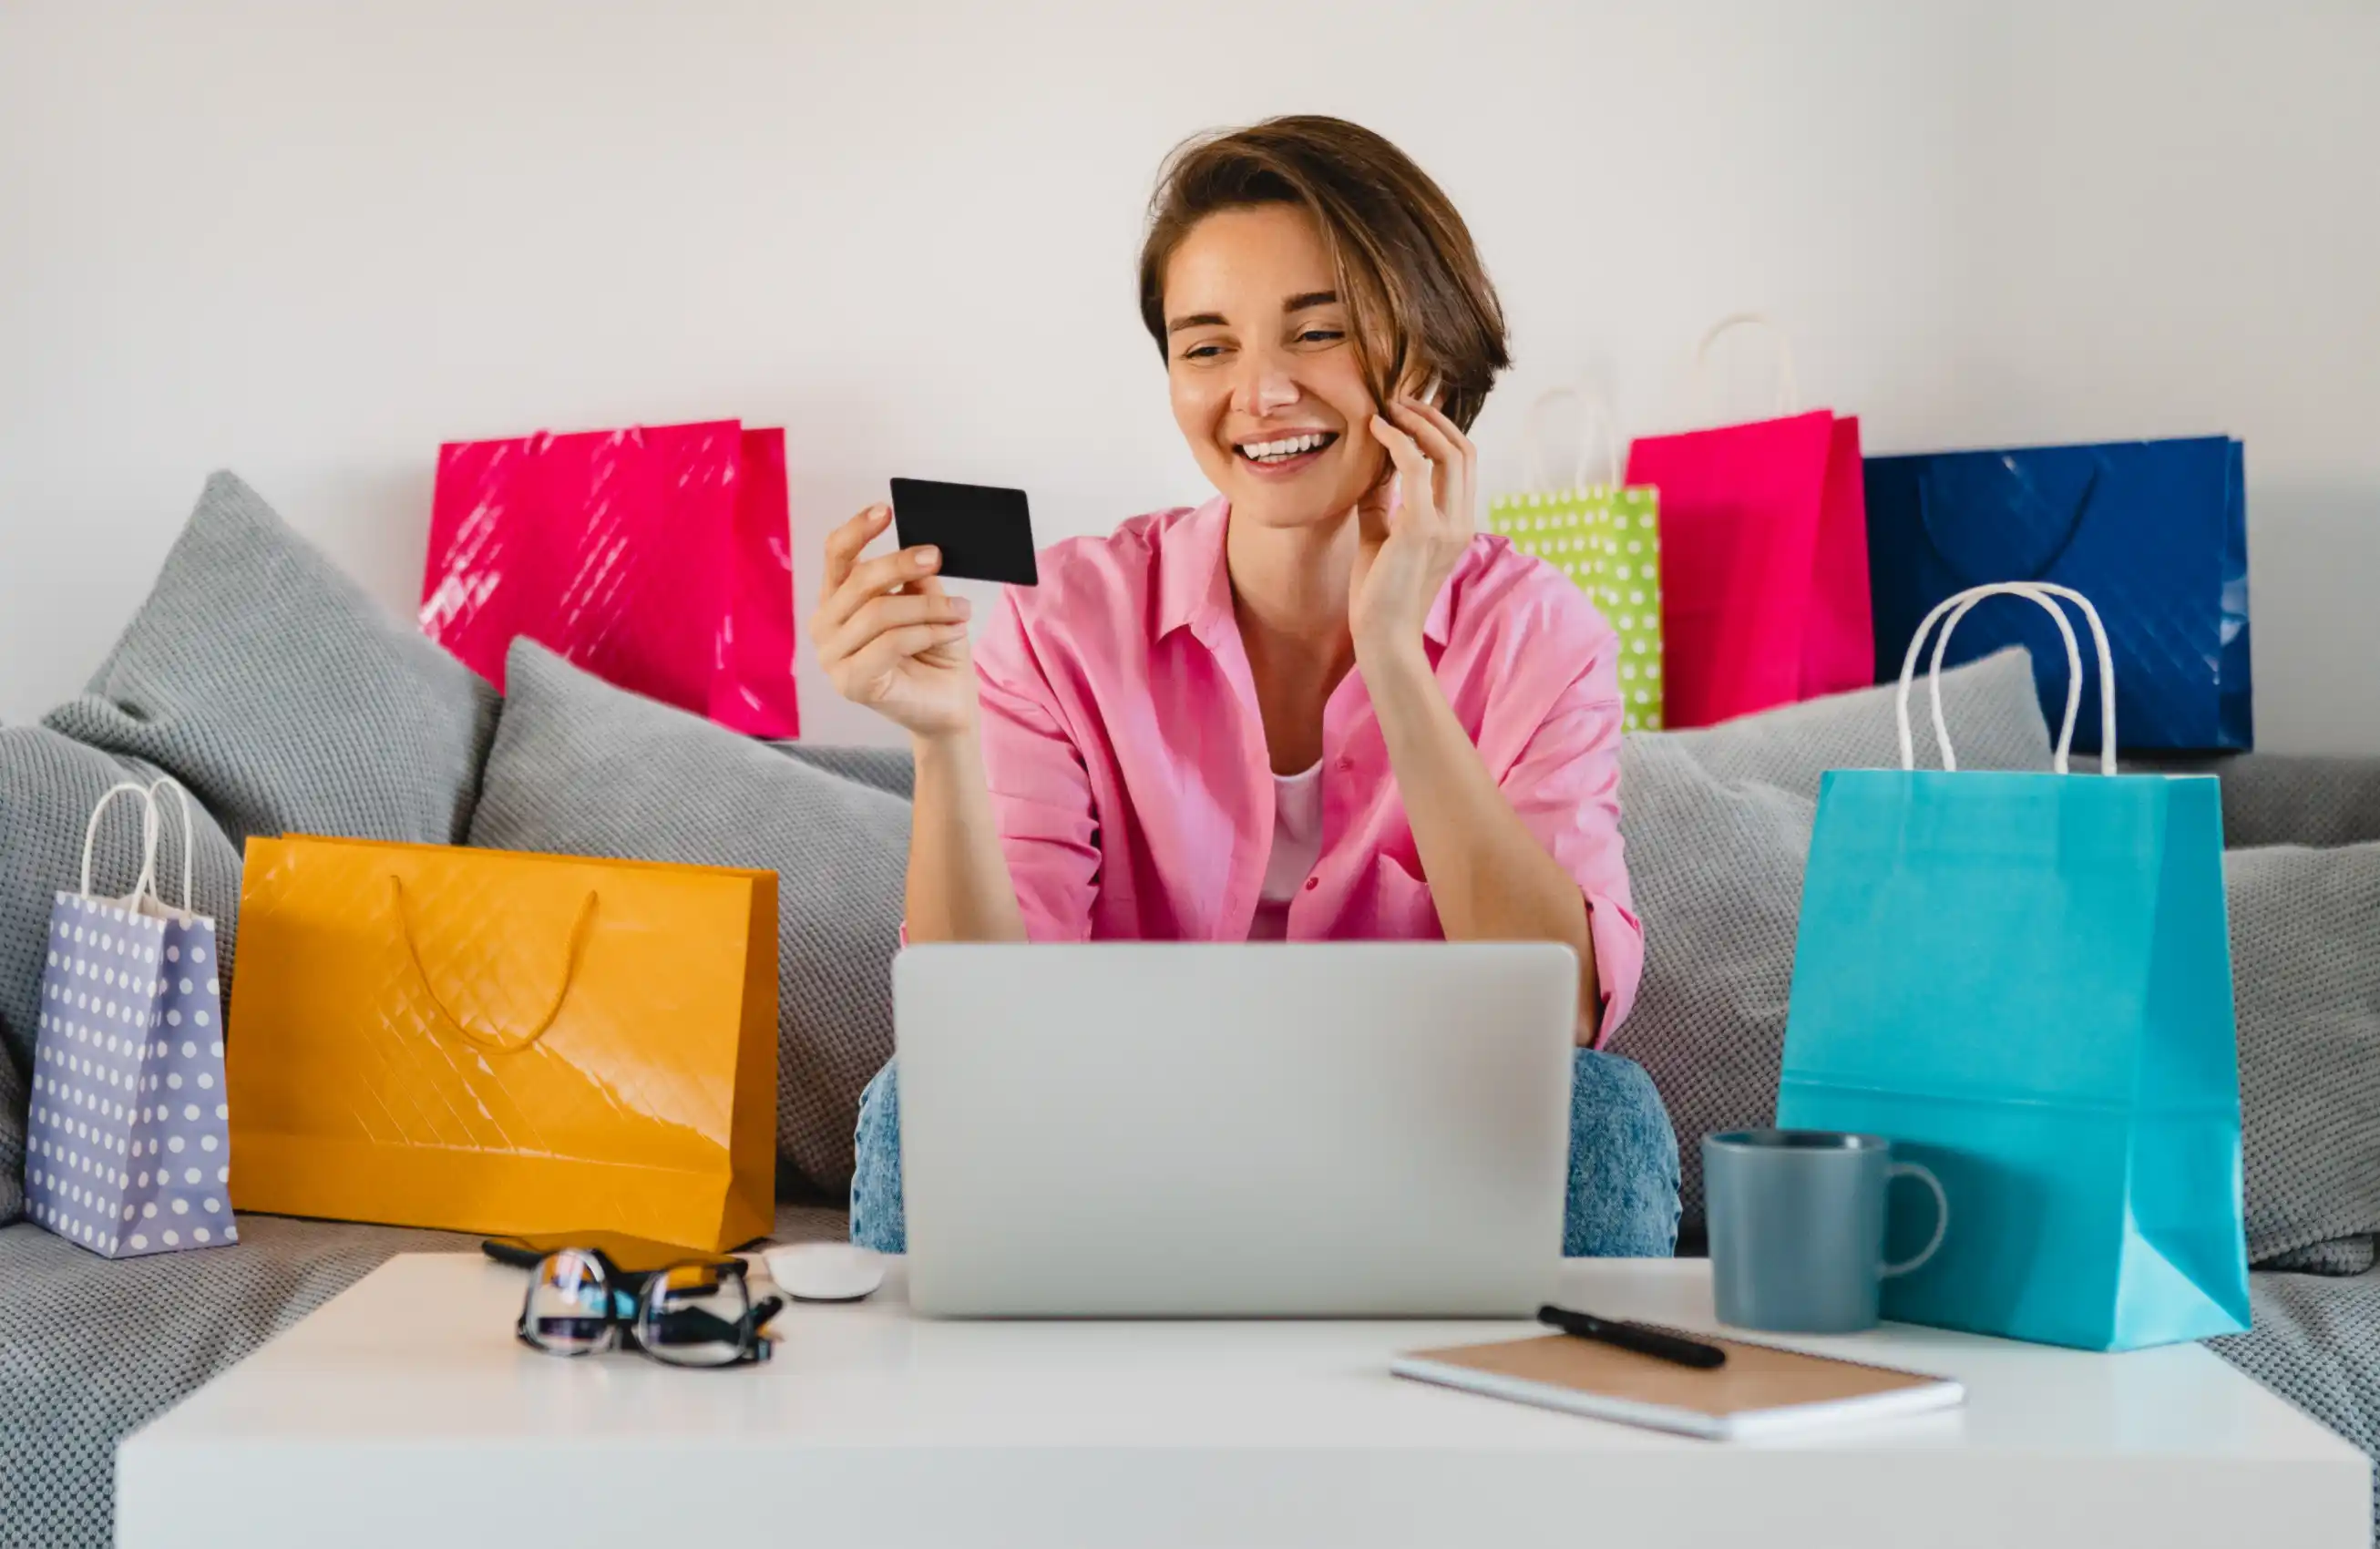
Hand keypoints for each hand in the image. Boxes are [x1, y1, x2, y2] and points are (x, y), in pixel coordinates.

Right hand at [810, 504, 977, 740]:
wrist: (948, 705)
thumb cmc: (934, 652)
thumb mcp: (927, 604)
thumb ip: (914, 579)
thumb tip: (921, 550)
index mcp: (837, 600)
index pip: (836, 555)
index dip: (857, 529)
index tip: (886, 510)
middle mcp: (825, 625)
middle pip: (859, 580)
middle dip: (902, 564)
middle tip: (937, 558)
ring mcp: (832, 657)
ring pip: (879, 612)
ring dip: (928, 607)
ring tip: (960, 610)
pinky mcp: (850, 682)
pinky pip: (891, 643)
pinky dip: (928, 632)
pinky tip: (952, 631)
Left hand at [1350, 393, 1476, 664]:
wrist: (1383, 637)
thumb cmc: (1379, 595)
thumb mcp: (1381, 537)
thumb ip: (1383, 502)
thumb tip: (1374, 467)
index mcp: (1457, 525)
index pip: (1463, 465)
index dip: (1441, 431)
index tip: (1410, 412)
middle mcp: (1461, 522)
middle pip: (1464, 451)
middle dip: (1433, 418)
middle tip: (1401, 399)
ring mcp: (1447, 525)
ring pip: (1450, 452)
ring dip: (1419, 422)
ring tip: (1390, 407)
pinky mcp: (1422, 528)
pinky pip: (1415, 466)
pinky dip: (1397, 441)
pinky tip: (1376, 429)